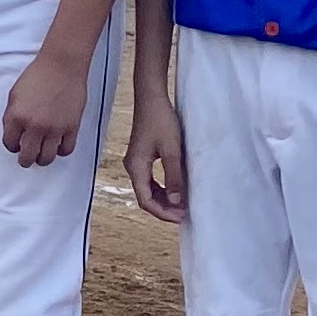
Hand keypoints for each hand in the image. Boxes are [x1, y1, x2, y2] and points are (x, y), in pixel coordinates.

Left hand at [0, 46, 91, 166]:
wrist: (61, 66)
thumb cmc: (37, 76)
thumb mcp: (14, 95)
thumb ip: (12, 116)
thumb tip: (13, 133)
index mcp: (16, 117)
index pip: (10, 144)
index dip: (12, 146)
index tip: (15, 145)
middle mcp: (34, 126)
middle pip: (27, 157)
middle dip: (25, 159)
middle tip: (26, 157)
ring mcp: (54, 128)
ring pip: (47, 158)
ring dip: (42, 158)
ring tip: (42, 154)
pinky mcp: (72, 127)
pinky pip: (66, 150)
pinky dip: (61, 151)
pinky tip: (57, 145)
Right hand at [125, 91, 186, 223]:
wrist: (151, 98)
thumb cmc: (161, 121)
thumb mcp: (172, 150)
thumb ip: (174, 177)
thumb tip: (177, 202)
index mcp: (136, 167)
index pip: (145, 200)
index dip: (163, 212)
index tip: (181, 217)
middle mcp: (132, 167)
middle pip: (145, 197)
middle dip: (163, 209)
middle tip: (184, 214)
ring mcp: (135, 162)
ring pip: (147, 190)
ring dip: (163, 200)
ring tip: (182, 205)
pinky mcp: (141, 157)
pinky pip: (149, 180)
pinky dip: (162, 189)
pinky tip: (175, 190)